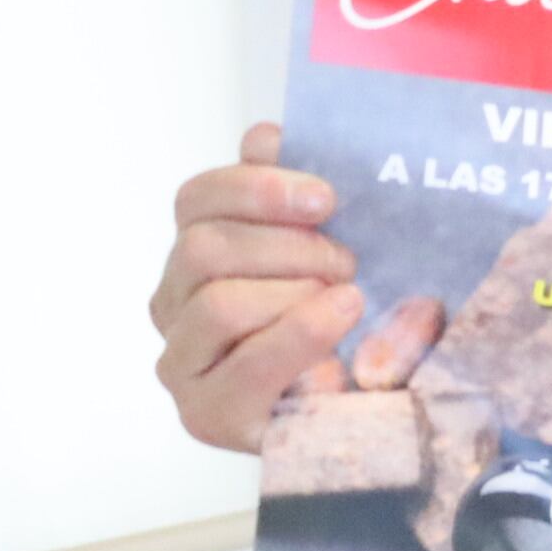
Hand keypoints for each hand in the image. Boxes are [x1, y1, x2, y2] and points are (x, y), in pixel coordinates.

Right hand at [152, 122, 360, 450]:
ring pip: (219, 303)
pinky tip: (339, 316)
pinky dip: (300, 334)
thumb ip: (295, 197)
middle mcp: (174, 306)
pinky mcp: (209, 415)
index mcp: (195, 255)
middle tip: (348, 261)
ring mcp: (184, 364)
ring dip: (295, 293)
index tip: (327, 196)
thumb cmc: (353, 325)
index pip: (195, 199)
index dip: (257, 186)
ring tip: (349, 298)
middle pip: (203, 248)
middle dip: (289, 247)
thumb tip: (266, 135)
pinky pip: (246, 364)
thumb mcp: (336, 252)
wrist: (377, 411)